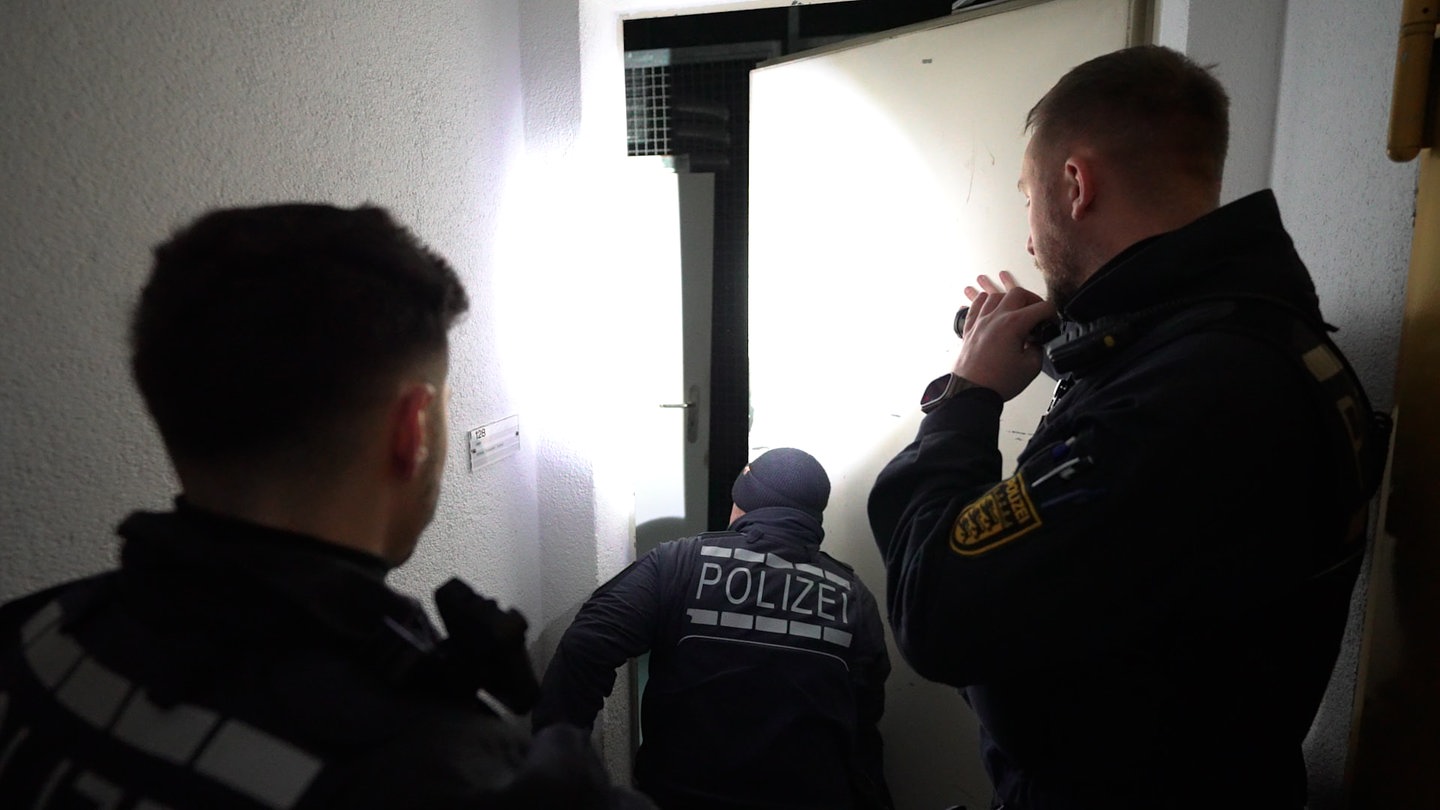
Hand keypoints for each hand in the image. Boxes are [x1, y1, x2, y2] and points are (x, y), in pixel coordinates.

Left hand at [954, 271, 1055, 400]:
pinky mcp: (970, 329)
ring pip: (995, 295)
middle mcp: (995, 318)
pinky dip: (985, 302)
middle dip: (1033, 300)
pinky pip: (976, 306)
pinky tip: (992, 307)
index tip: (1053, 323)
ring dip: (1009, 299)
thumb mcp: (1031, 367)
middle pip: (1018, 293)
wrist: (971, 392)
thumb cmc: (997, 382)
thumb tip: (1036, 342)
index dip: (1052, 314)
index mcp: (1013, 324)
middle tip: (1038, 314)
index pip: (1041, 307)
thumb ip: (1038, 349)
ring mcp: (980, 321)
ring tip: (1017, 310)